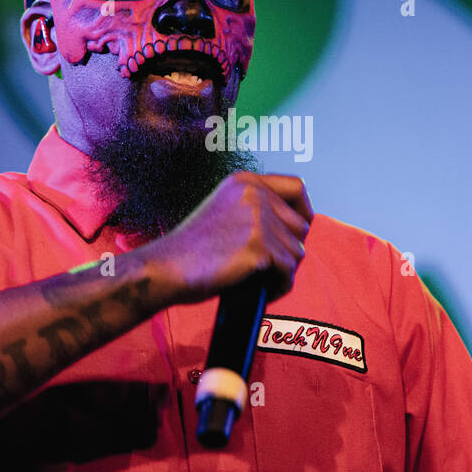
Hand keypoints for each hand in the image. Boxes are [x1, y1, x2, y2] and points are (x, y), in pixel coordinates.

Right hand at [140, 172, 313, 302]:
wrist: (167, 268)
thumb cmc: (193, 250)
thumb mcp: (226, 212)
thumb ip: (257, 211)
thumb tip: (300, 225)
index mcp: (244, 182)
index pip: (297, 187)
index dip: (305, 210)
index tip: (300, 231)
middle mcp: (254, 194)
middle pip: (300, 225)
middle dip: (289, 250)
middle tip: (269, 268)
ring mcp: (257, 218)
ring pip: (296, 251)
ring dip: (283, 271)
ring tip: (262, 280)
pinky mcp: (258, 245)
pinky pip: (287, 270)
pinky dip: (279, 285)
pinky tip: (263, 290)